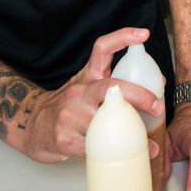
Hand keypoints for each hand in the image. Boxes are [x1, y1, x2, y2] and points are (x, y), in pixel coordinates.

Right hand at [9, 27, 163, 163]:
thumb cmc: (69, 108)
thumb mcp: (89, 89)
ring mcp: (70, 115)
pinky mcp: (65, 139)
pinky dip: (116, 153)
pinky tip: (126, 156)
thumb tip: (157, 85)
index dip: (123, 37)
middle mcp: (79, 92)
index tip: (143, 34)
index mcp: (87, 77)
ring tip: (148, 145)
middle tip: (157, 106)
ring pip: (107, 123)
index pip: (102, 48)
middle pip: (111, 87)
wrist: (33, 127)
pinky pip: (96, 147)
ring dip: (131, 134)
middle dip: (138, 95)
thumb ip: (118, 84)